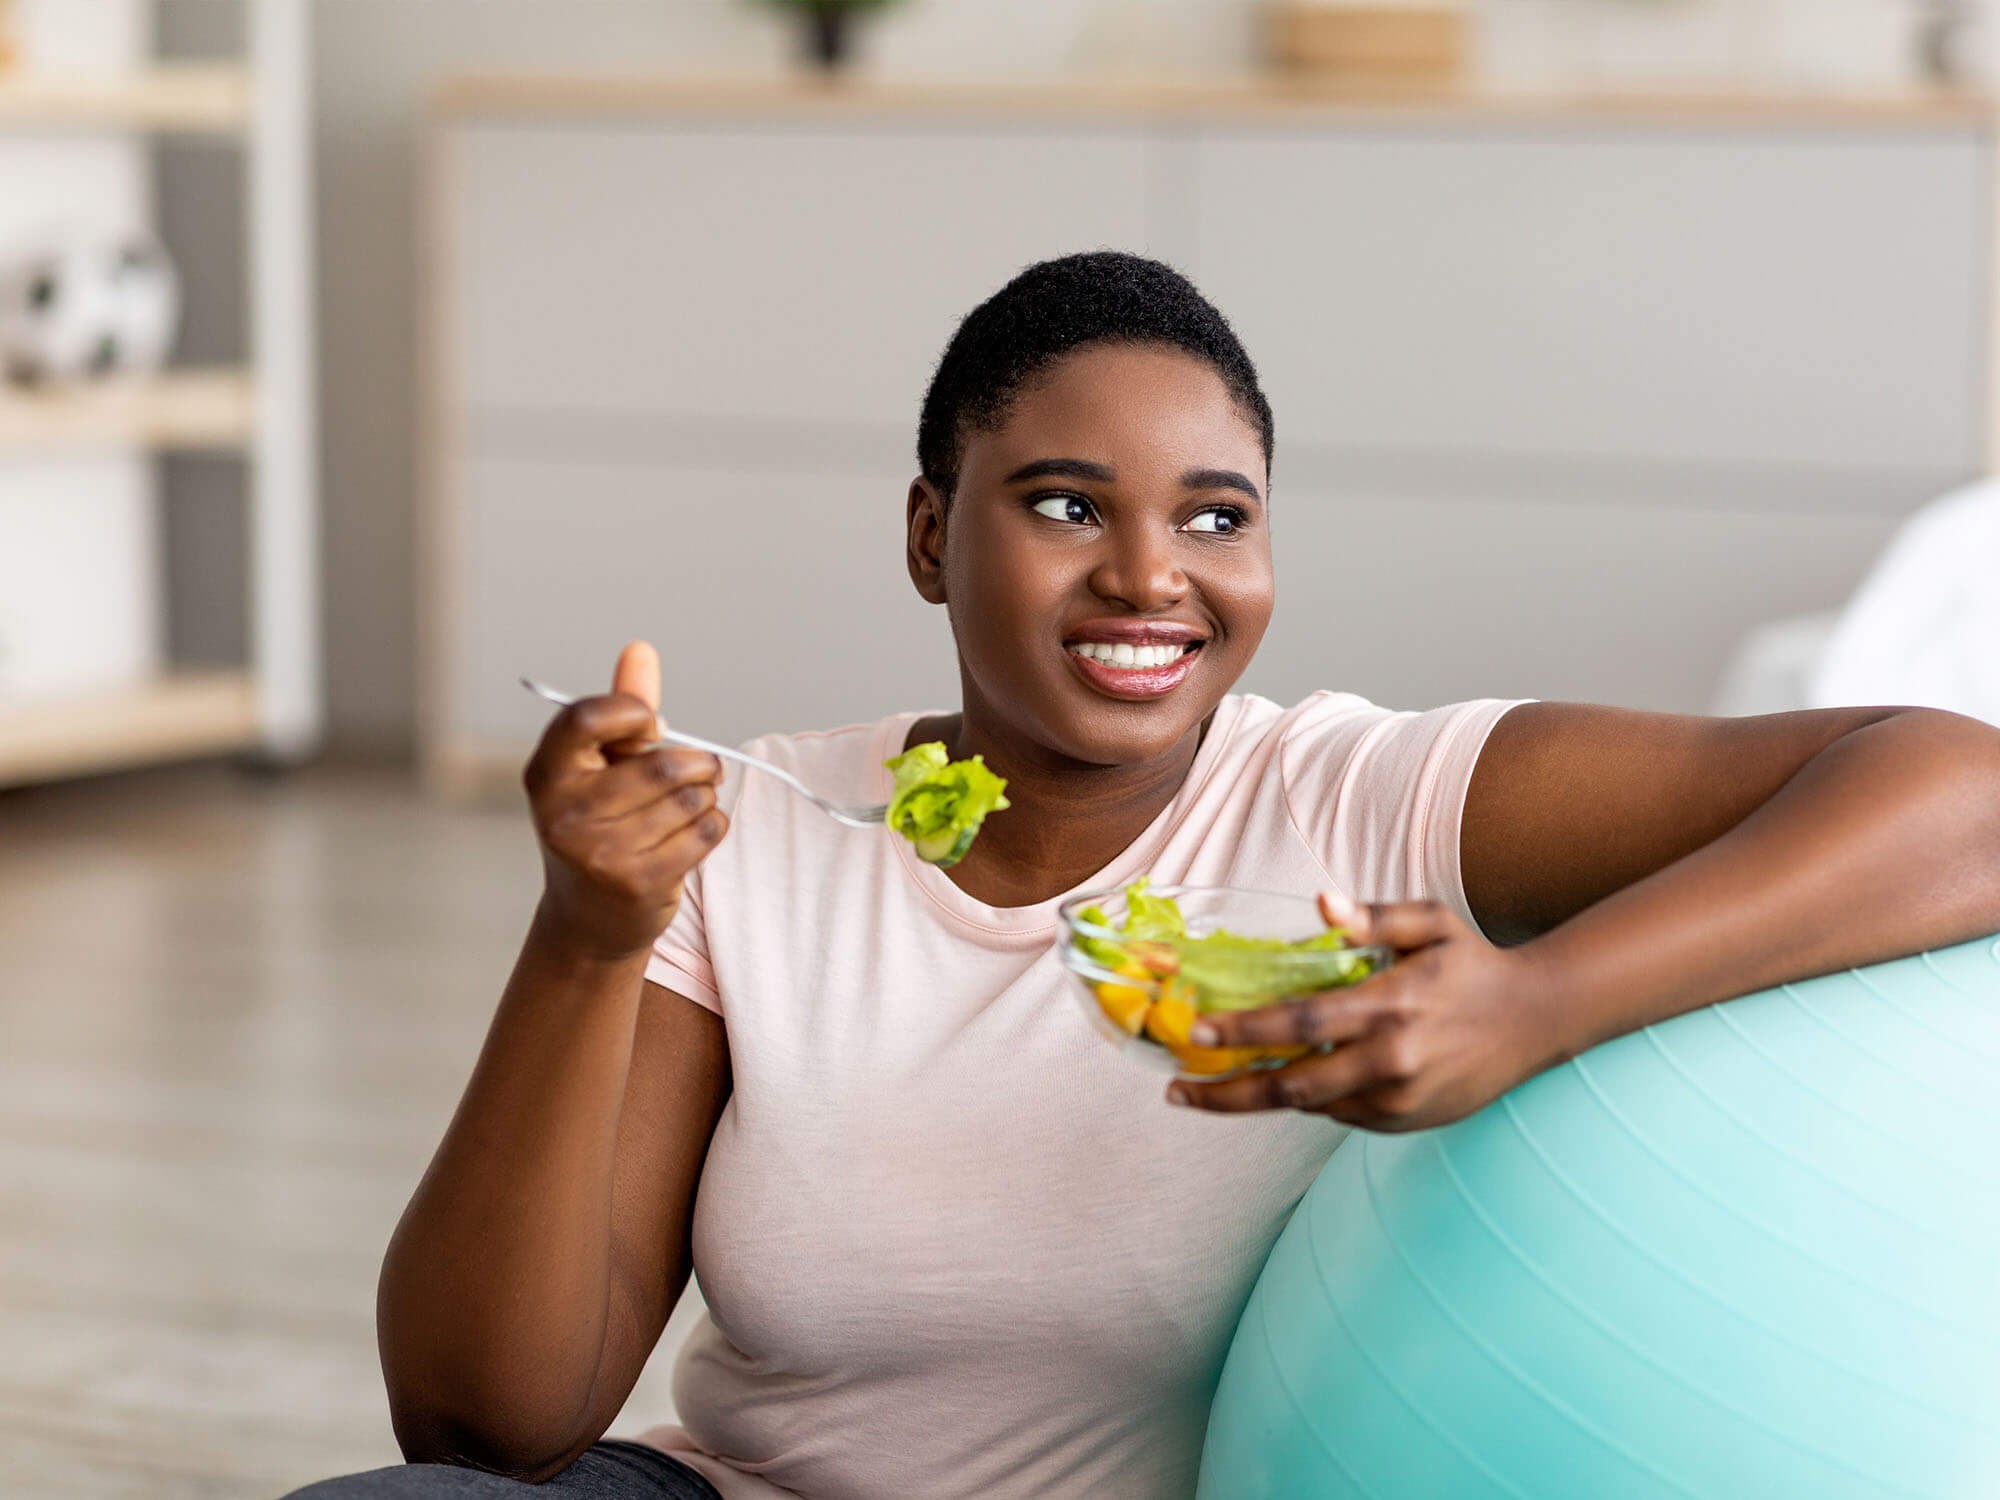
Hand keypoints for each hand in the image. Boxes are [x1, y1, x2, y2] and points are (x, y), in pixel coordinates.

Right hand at [524, 640, 729, 960]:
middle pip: (660, 763)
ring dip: (705, 795)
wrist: (588, 920)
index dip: (633, 712)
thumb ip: (621, 713)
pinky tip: (694, 832)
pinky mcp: (638, 883)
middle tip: (701, 767)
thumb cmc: (597, 825)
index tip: (651, 727)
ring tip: (690, 804)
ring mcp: (599, 853)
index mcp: (546, 774)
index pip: (589, 718)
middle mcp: (563, 813)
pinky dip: (713, 823)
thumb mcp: (597, 768)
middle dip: (696, 761)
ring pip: (690, 797)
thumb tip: (640, 649)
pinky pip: (706, 831)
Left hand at [1168, 893, 1562, 1131]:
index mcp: (1391, 1006)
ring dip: (1261, 1097)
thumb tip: (1321, 901)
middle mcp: (1393, 1062)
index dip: (1244, 1029)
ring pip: (1312, 1105)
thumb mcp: (1429, 922)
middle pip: (1292, 1086)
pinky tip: (1286, 1080)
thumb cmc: (1472, 963)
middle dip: (1228, 1092)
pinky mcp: (1406, 1123)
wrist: (1537, 1021)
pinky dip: (1310, 1099)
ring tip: (1213, 1087)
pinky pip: (1341, 1115)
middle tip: (1178, 1090)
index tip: (1197, 1028)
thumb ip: (1373, 916)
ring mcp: (1400, 1100)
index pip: (1301, 1023)